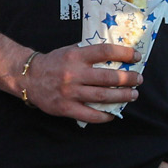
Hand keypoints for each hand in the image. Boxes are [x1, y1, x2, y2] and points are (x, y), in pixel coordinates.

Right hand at [21, 41, 143, 123]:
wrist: (28, 78)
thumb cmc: (54, 63)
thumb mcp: (70, 50)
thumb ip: (89, 53)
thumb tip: (117, 56)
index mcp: (76, 56)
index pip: (106, 51)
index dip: (125, 53)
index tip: (137, 57)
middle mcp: (74, 73)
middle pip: (108, 77)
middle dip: (128, 79)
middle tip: (138, 80)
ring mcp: (70, 92)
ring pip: (102, 96)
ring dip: (122, 96)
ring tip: (133, 95)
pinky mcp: (66, 108)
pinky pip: (90, 115)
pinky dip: (105, 116)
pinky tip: (113, 113)